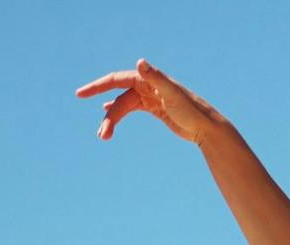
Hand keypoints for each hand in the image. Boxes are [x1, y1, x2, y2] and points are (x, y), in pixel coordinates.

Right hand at [76, 58, 220, 142]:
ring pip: (124, 106)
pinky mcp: (156, 109)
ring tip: (104, 137)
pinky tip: (109, 116)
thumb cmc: (193, 110)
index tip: (81, 94)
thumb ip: (156, 78)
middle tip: (102, 135)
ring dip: (113, 120)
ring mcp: (151, 97)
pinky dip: (120, 111)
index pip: (117, 79)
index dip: (98, 86)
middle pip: (119, 98)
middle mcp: (148, 86)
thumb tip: (140, 62)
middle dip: (109, 117)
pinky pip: (132, 108)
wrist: (209, 127)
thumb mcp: (173, 94)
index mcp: (149, 80)